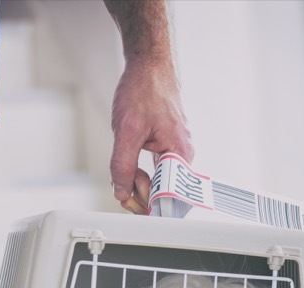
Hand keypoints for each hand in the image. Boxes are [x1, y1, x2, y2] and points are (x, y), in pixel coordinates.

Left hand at [109, 56, 192, 214]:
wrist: (148, 66)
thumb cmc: (143, 90)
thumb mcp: (126, 132)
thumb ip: (123, 166)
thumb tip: (122, 193)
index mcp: (180, 153)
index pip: (169, 196)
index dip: (147, 204)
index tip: (129, 202)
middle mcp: (182, 154)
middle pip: (163, 192)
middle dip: (139, 194)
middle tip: (122, 185)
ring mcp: (175, 150)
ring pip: (156, 182)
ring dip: (137, 182)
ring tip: (125, 173)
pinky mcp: (166, 147)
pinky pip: (154, 170)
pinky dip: (139, 172)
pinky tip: (129, 166)